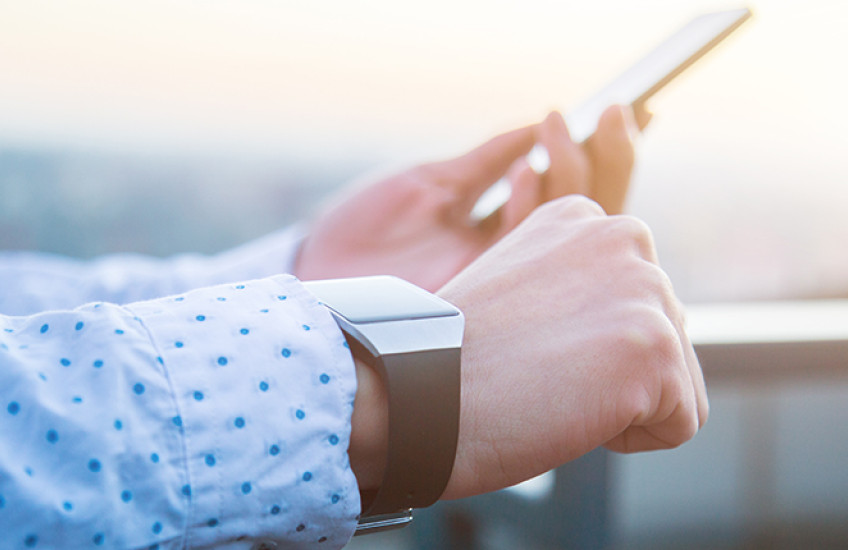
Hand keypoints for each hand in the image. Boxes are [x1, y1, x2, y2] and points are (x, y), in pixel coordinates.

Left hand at [294, 106, 641, 290]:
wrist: (316, 272)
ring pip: (563, 233)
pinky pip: (520, 247)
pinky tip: (524, 171)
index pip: (566, 189)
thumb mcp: (432, 182)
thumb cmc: (367, 227)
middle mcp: (508, 254)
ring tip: (559, 128)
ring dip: (570, 174)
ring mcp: (495, 272)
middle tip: (617, 116)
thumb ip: (487, 161)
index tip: (623, 113)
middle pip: (581, 212)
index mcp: (499, 227)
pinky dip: (527, 205)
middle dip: (608, 163)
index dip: (598, 154)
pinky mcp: (476, 289)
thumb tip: (537, 128)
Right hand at [435, 195, 706, 498]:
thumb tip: (620, 321)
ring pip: (677, 380)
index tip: (530, 346)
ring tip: (553, 387)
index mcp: (585, 217)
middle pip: (664, 336)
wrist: (417, 392)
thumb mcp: (522, 288)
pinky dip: (631, 438)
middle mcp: (624, 235)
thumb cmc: (455, 357)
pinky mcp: (657, 345)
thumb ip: (577, 284)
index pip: (633, 301)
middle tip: (539, 371)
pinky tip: (571, 410)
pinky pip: (682, 422)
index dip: (585, 344)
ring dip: (621, 404)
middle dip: (612, 373)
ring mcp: (645, 287)